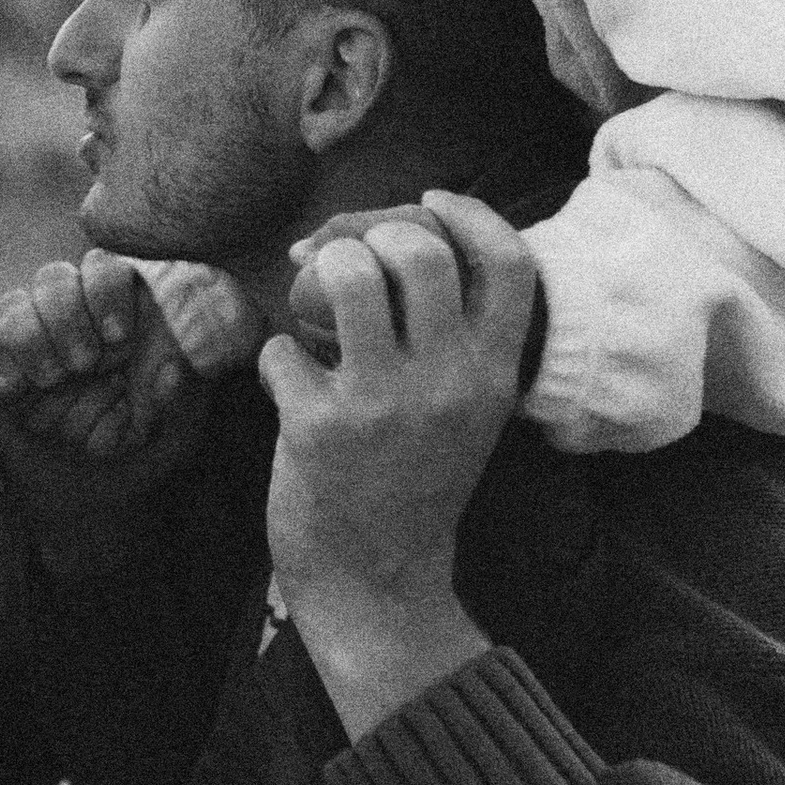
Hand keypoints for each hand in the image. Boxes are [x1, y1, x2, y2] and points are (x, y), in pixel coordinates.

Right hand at [0, 254, 209, 578]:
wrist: (87, 499)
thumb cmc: (138, 457)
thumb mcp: (174, 438)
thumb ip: (182, 406)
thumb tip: (172, 367)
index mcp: (123, 318)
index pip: (107, 267)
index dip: (106, 291)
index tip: (117, 337)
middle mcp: (77, 317)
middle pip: (56, 277)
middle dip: (67, 316)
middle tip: (84, 363)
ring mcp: (35, 339)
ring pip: (19, 302)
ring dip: (35, 339)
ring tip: (52, 379)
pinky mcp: (2, 366)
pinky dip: (6, 360)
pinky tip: (18, 388)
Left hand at [261, 195, 536, 738]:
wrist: (378, 582)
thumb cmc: (413, 484)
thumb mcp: (463, 412)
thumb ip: (453, 340)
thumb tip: (393, 245)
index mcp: (493, 374)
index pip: (509, 262)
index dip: (470, 215)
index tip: (431, 202)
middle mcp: (448, 382)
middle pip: (420, 251)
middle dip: (375, 235)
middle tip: (354, 262)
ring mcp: (383, 403)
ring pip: (349, 276)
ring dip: (320, 274)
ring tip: (313, 307)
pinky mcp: (319, 426)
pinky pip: (281, 348)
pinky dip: (275, 358)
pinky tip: (288, 385)